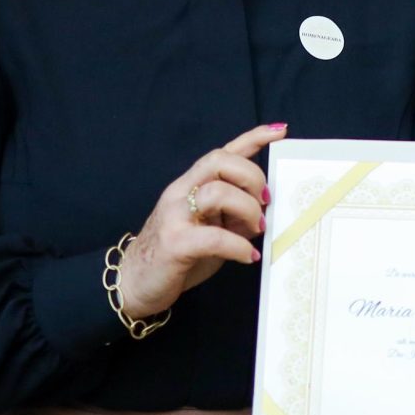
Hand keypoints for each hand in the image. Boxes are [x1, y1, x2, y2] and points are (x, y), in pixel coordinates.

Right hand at [115, 124, 287, 318]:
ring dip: (247, 209)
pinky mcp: (174, 244)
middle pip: (219, 161)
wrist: (134, 283)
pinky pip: (214, 237)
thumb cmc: (177, 255)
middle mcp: (180, 193)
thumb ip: (232, 213)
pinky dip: (238, 246)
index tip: (280, 131)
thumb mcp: (209, 227)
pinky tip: (248, 256)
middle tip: (264, 203)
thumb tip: (265, 210)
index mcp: (191, 185)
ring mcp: (175, 216)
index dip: (252, 138)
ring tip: (256, 231)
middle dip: (251, 177)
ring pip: (217, 192)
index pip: (222, 152)